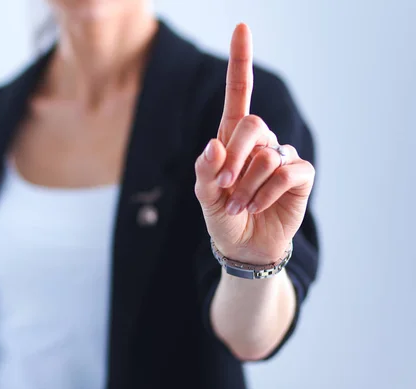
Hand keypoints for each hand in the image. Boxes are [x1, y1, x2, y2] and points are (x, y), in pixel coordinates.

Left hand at [194, 24, 314, 264]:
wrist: (243, 245)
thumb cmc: (222, 216)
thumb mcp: (204, 195)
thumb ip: (205, 171)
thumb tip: (215, 145)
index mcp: (232, 138)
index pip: (238, 93)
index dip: (240, 61)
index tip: (241, 27)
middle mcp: (259, 141)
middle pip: (252, 124)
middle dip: (234, 158)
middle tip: (223, 188)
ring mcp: (281, 156)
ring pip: (267, 155)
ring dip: (247, 186)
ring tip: (238, 206)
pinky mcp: (300, 175)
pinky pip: (287, 172)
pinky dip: (266, 193)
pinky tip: (256, 207)